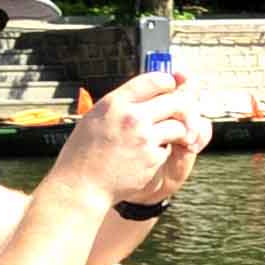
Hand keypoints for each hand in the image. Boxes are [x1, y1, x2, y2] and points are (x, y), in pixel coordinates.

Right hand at [57, 70, 201, 211]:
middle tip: (182, 113)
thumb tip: (147, 93)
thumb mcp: (95, 117)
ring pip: (178, 126)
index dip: (169, 83)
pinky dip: (163, 150)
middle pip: (175, 101)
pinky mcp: (152, 158)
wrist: (81, 184)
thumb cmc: (84, 152)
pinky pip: (168, 148)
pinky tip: (147, 156)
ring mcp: (143, 138)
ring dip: (176, 131)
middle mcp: (131, 117)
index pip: (155, 80)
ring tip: (165, 137)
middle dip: (183, 106)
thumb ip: (121, 104)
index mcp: (115, 102)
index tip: (171, 89)